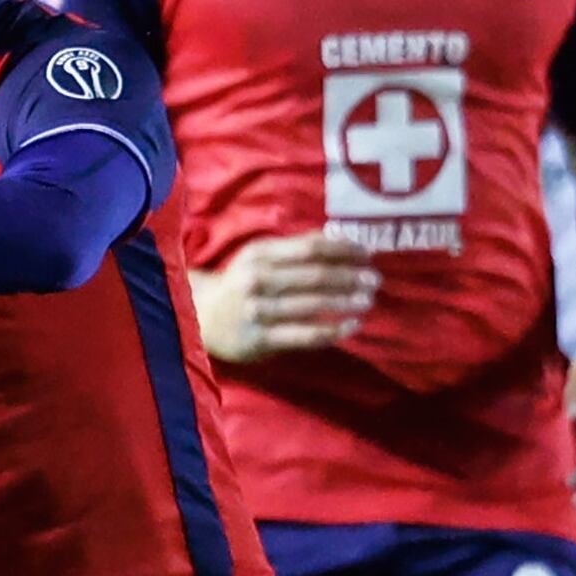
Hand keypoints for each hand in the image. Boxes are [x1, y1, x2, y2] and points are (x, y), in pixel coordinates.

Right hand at [191, 234, 376, 362]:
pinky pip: (304, 335)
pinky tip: (352, 326)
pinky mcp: (260, 339)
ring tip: (368, 300)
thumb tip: (339, 236)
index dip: (344, 250)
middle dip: (350, 277)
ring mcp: (257, 311)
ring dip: (346, 302)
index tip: (368, 253)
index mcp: (260, 254)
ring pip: (312, 305)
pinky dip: (333, 330)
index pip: (311, 248)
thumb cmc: (240, 284)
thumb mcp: (260, 258)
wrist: (199, 319)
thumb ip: (296, 247)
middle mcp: (257, 280)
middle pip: (314, 275)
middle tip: (375, 280)